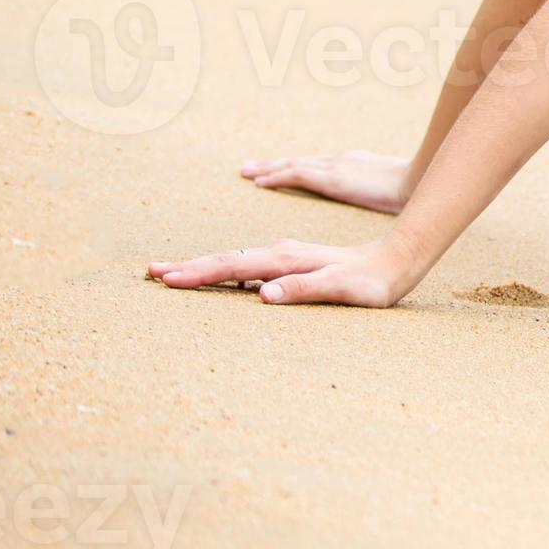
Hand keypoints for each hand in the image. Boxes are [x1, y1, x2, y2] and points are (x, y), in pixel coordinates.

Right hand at [146, 237, 416, 307]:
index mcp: (286, 260)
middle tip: (152, 271)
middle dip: (189, 266)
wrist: (397, 261)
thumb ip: (305, 290)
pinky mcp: (293, 262)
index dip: (199, 273)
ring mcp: (287, 256)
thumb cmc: (371, 282)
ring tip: (173, 271)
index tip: (166, 278)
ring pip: (236, 258)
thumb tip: (264, 294)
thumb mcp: (342, 290)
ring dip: (204, 265)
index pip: (234, 265)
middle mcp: (282, 253)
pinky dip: (227, 267)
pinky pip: (251, 264)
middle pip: (227, 258)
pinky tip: (220, 273)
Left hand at [238, 148, 411, 213]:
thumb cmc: (407, 190)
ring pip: (292, 165)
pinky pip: (296, 175)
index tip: (272, 170)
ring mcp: (334, 167)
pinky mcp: (332, 177)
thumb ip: (369, 192)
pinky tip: (260, 182)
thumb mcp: (384, 189)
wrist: (415, 182)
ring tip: (246, 171)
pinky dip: (277, 177)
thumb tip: (364, 204)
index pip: (314, 166)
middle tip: (249, 166)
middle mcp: (338, 161)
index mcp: (350, 165)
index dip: (291, 168)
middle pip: (298, 162)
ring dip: (268, 168)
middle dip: (273, 164)